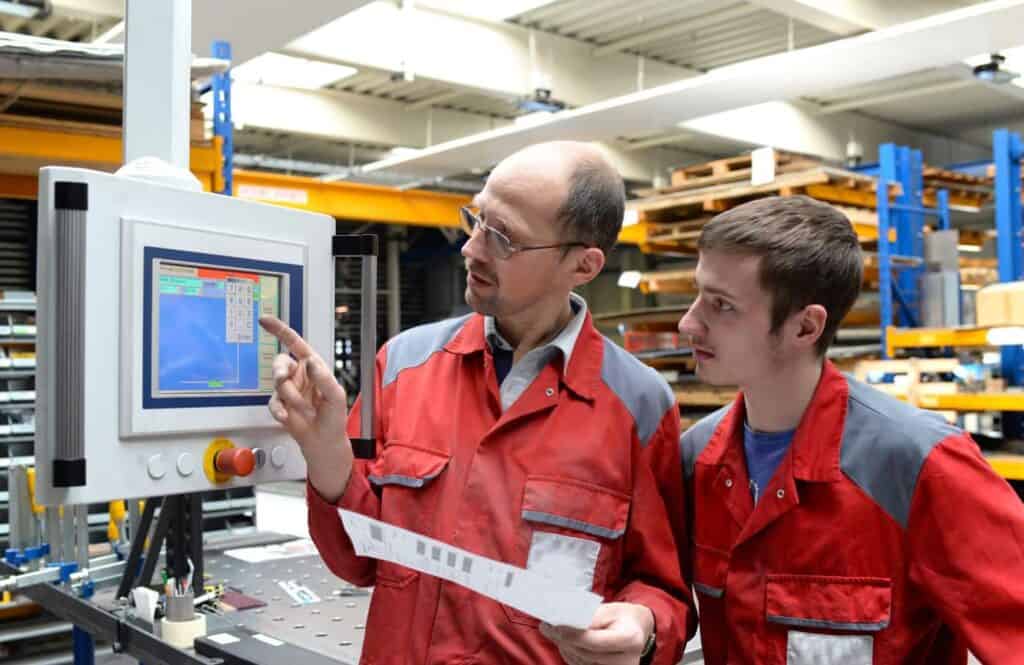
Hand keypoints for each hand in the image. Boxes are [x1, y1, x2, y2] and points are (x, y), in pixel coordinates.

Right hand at [259, 315, 352, 502]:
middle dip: (280, 372)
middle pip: (280, 362)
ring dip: (289, 396)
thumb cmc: (334, 417)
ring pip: (277, 383)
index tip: (265, 320)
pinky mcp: (280, 404)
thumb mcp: (335, 396)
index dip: (280, 330)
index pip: (296, 343)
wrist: (324, 441)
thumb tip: (311, 363)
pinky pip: (272, 401)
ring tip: (302, 409)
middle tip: (283, 380)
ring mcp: (289, 389)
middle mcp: (300, 375)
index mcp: (314, 367)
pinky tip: (286, 416)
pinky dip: (279, 409)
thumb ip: (323, 378)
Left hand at [540, 602, 654, 664]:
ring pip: (581, 662)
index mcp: (629, 639)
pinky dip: (571, 655)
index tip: (554, 626)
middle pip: (585, 653)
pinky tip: (565, 643)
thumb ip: (590, 617)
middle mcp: (626, 661)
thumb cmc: (622, 617)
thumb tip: (565, 621)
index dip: (571, 635)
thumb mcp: (609, 609)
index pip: (593, 641)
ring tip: (553, 631)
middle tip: (546, 627)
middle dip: (563, 640)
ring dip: (564, 647)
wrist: (637, 631)